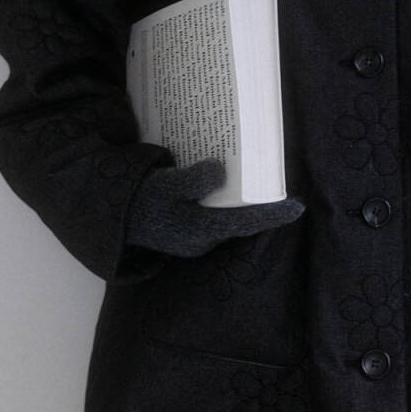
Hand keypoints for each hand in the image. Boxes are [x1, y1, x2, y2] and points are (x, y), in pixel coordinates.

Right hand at [125, 158, 305, 258]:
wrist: (112, 217)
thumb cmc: (139, 200)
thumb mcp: (165, 184)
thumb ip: (194, 179)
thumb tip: (220, 172)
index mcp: (201, 229)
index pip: (246, 222)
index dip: (273, 215)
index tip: (298, 208)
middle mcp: (202, 239)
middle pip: (240, 222)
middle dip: (260, 206)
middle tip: (280, 186)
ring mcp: (194, 238)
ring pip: (228, 220)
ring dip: (242, 204)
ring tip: (258, 184)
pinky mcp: (187, 232)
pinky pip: (214, 217)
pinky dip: (225, 204)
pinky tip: (227, 188)